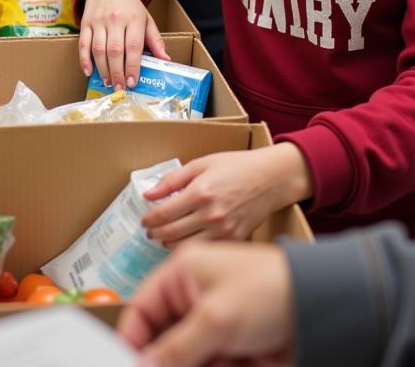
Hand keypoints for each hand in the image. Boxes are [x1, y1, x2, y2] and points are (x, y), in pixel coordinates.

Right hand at [79, 0, 167, 87]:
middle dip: (117, 72)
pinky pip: (83, 43)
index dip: (132, 66)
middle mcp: (115, 20)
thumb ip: (155, 40)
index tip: (133, 81)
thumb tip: (165, 60)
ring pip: (98, 49)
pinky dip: (84, 59)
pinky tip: (89, 72)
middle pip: (114, 50)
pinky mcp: (85, 22)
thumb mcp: (146, 19)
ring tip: (108, 82)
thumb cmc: (129, 6)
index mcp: (134, 19)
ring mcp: (98, 21)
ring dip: (102, 69)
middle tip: (119, 88)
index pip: (134, 46)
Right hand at [117, 242, 293, 366]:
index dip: (132, 339)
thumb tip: (143, 365)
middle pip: (163, 339)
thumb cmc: (271, 290)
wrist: (325, 306)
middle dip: (163, 359)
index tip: (126, 364)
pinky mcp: (234, 348)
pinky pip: (209, 364)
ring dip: (187, 365)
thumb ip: (176, 349)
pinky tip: (229, 364)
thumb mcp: (216, 320)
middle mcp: (194, 298)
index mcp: (182, 275)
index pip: (142, 309)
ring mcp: (215, 324)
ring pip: (186, 357)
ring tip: (216, 361)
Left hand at [141, 144, 312, 243]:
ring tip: (163, 238)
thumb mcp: (201, 163)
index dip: (149, 219)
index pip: (164, 213)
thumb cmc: (236, 166)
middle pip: (172, 233)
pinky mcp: (235, 240)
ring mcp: (224, 231)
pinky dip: (193, 249)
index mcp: (200, 193)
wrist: (270, 179)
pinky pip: (207, 250)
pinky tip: (186, 242)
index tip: (144, 220)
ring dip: (170, 245)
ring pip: (188, 247)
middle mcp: (211, 215)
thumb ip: (172, 179)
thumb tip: (148, 194)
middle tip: (149, 232)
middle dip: (156, 234)